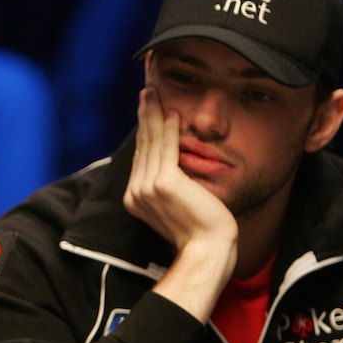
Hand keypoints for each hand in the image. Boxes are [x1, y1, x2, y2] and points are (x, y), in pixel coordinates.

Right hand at [124, 88, 236, 320]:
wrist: (207, 250)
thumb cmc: (200, 234)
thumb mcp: (179, 208)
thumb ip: (172, 188)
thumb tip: (178, 169)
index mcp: (136, 198)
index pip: (142, 157)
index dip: (144, 131)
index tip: (148, 111)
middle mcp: (136, 191)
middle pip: (142, 145)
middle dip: (144, 116)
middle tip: (147, 92)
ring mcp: (147, 187)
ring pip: (151, 142)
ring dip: (153, 114)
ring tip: (155, 94)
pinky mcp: (164, 182)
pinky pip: (166, 148)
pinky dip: (167, 128)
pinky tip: (172, 112)